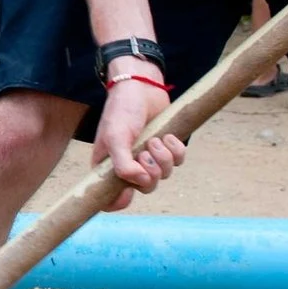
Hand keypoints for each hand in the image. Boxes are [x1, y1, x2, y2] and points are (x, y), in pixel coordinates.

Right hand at [91, 70, 185, 211]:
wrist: (141, 86)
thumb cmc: (122, 110)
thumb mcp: (115, 137)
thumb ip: (123, 164)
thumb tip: (140, 181)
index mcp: (109, 168)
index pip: (111, 200)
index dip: (119, 201)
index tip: (127, 191)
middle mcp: (128, 166)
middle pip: (145, 188)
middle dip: (150, 171)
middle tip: (144, 152)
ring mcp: (148, 158)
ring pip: (164, 175)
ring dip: (163, 158)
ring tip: (155, 139)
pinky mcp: (166, 148)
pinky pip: (178, 162)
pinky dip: (176, 150)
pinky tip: (167, 136)